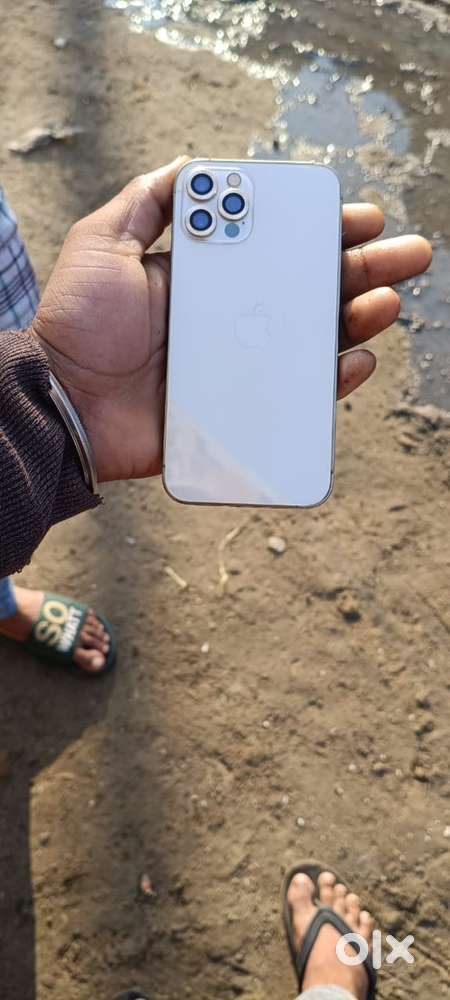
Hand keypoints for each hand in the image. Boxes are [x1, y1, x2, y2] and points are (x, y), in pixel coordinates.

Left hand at [32, 159, 431, 482]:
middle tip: (407, 252)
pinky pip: (300, 394)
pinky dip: (334, 378)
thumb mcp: (101, 245)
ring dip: (359, 317)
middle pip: (309, 288)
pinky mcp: (240, 409)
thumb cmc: (78, 326)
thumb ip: (146, 204)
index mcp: (208, 277)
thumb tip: (193, 166)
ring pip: (315, 338)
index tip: (357, 215)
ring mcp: (239, 364)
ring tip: (387, 300)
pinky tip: (358, 357)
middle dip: (362, 267)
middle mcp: (232, 318)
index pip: (277, 246)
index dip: (320, 230)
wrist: (64, 403)